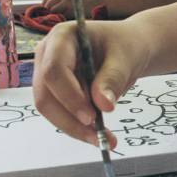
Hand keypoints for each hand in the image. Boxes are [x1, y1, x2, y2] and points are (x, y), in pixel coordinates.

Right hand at [32, 20, 144, 147]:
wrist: (130, 48)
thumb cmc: (127, 45)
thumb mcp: (126, 58)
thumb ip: (113, 79)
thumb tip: (103, 106)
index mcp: (62, 37)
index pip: (54, 69)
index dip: (69, 96)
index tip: (92, 117)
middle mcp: (48, 55)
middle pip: (46, 94)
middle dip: (70, 119)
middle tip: (98, 137)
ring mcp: (49, 74)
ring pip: (50, 108)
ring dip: (75, 127)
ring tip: (105, 139)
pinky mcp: (56, 91)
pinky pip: (61, 112)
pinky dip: (79, 126)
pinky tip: (100, 135)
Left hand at [42, 0, 101, 17]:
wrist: (101, 0)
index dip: (45, 2)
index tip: (46, 7)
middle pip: (49, 3)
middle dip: (49, 9)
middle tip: (51, 14)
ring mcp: (67, 2)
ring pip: (53, 10)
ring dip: (55, 14)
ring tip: (59, 16)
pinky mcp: (71, 10)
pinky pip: (61, 15)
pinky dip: (61, 17)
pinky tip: (66, 18)